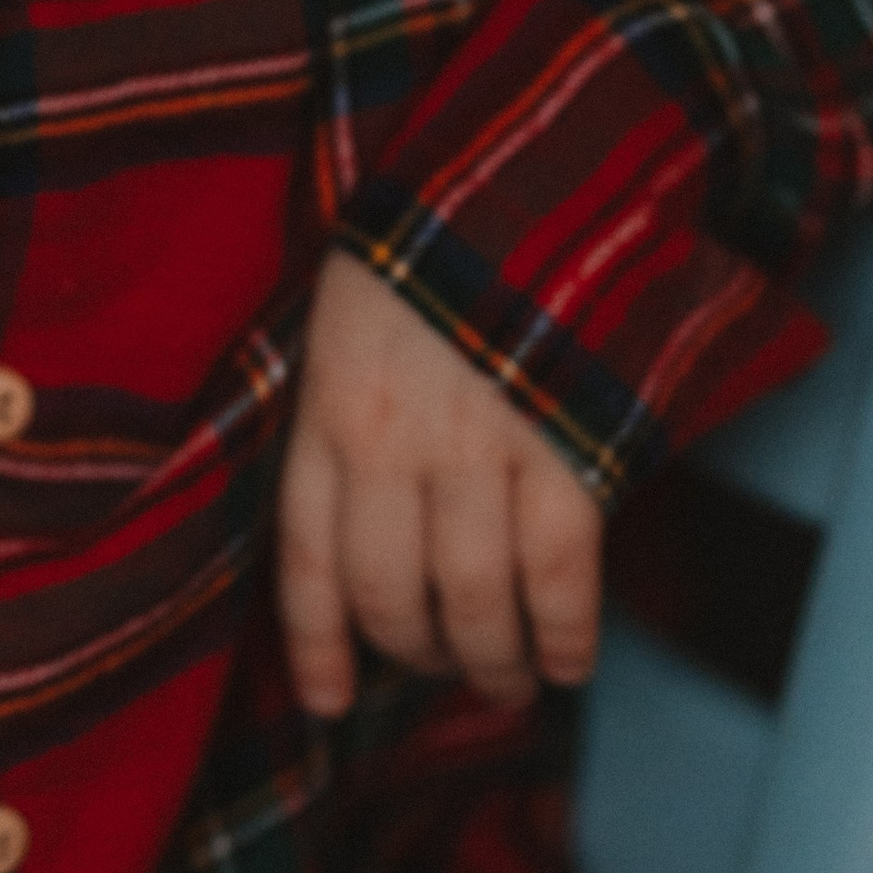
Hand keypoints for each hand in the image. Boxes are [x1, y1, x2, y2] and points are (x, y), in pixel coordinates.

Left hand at [277, 247, 602, 718]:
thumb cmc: (424, 254)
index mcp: (326, 405)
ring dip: (490, 661)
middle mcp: (387, 437)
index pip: (305, 560)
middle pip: (389, 595)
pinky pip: (558, 571)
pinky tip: (567, 660)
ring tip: (506, 682)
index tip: (329, 703)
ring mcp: (475, 442)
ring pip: (471, 599)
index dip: (318, 645)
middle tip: (444, 671)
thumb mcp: (348, 325)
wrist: (523, 170)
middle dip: (416, 653)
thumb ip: (342, 419)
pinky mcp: (560, 441)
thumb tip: (357, 541)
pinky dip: (562, 632)